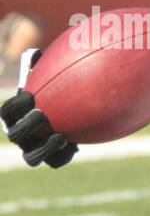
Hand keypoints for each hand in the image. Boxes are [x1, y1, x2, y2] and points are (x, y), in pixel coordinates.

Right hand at [0, 52, 77, 168]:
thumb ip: (37, 66)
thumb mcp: (44, 78)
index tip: (30, 96)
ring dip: (43, 149)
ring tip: (60, 137)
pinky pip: (55, 162)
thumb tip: (35, 53)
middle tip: (41, 114)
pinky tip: (75, 145)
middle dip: (26, 126)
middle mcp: (19, 135)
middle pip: (15, 135)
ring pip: (32, 158)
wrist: (67, 114)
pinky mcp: (51, 158)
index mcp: (13, 116)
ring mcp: (34, 149)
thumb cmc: (51, 91)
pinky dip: (63, 156)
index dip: (15, 106)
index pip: (7, 113)